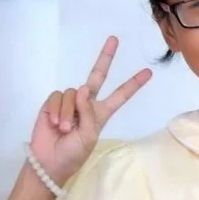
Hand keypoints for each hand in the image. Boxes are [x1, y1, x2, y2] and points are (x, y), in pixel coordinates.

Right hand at [29, 37, 151, 183]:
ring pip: (73, 92)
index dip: (133, 84)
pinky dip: (57, 110)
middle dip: (105, 57)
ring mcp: (70, 102)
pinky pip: (58, 97)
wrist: (50, 161)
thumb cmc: (73, 153)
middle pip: (97, 76)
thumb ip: (88, 112)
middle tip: (114, 39)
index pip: (119, 95)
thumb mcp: (88, 136)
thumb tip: (82, 89)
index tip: (148, 72)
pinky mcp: (53, 103)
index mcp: (101, 113)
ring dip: (69, 112)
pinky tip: (55, 124)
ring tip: (65, 129)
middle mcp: (86, 104)